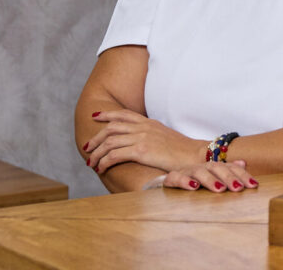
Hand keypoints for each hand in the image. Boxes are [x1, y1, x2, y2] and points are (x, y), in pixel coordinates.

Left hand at [84, 109, 202, 173]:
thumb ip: (153, 137)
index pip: (124, 114)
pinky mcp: (141, 151)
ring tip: (91, 163)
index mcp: (150, 123)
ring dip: (96, 153)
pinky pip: (114, 155)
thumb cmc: (183, 151)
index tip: (96, 116)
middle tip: (87, 147)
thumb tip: (144, 144)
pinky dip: (104, 162)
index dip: (107, 114)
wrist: (195, 155)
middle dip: (95, 137)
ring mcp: (142, 138)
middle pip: (111, 127)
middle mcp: (144, 127)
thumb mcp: (166, 138)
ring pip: (109, 141)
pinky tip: (101, 169)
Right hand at [160, 158, 258, 192]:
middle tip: (239, 188)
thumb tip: (243, 163)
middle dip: (229, 177)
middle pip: (217, 168)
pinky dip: (184, 181)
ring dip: (210, 180)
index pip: (231, 168)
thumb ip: (227, 171)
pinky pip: (176, 177)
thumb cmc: (193, 181)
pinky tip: (193, 187)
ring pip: (199, 172)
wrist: (166, 180)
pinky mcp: (170, 179)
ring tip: (220, 189)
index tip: (254, 185)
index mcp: (213, 167)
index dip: (243, 175)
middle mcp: (201, 167)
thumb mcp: (211, 178)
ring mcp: (186, 172)